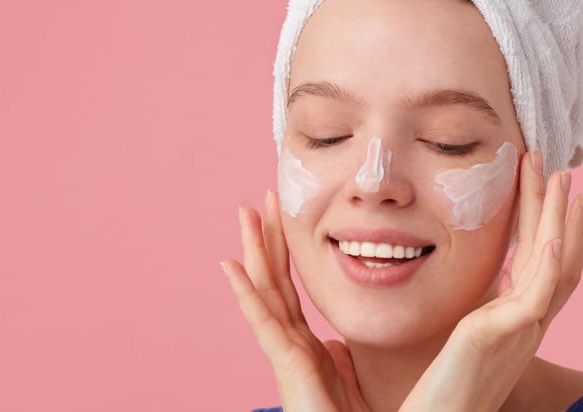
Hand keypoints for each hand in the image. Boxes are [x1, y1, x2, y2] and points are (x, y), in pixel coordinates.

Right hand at [221, 190, 370, 411]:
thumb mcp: (353, 382)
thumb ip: (343, 359)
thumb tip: (341, 343)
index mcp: (308, 348)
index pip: (290, 290)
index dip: (285, 253)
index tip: (281, 216)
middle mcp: (292, 348)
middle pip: (274, 283)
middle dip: (266, 240)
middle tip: (258, 199)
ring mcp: (286, 358)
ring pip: (265, 294)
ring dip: (254, 252)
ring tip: (244, 214)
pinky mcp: (288, 369)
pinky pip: (264, 324)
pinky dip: (245, 294)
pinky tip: (229, 265)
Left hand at [400, 151, 582, 411]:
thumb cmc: (439, 394)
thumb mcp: (463, 341)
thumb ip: (476, 314)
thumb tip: (472, 292)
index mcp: (515, 322)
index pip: (542, 265)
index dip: (554, 226)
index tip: (557, 191)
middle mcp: (526, 327)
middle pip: (557, 257)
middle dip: (560, 210)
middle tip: (563, 168)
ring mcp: (518, 332)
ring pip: (554, 267)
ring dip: (560, 220)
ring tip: (562, 179)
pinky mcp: (498, 339)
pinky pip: (534, 298)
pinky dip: (549, 265)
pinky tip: (554, 236)